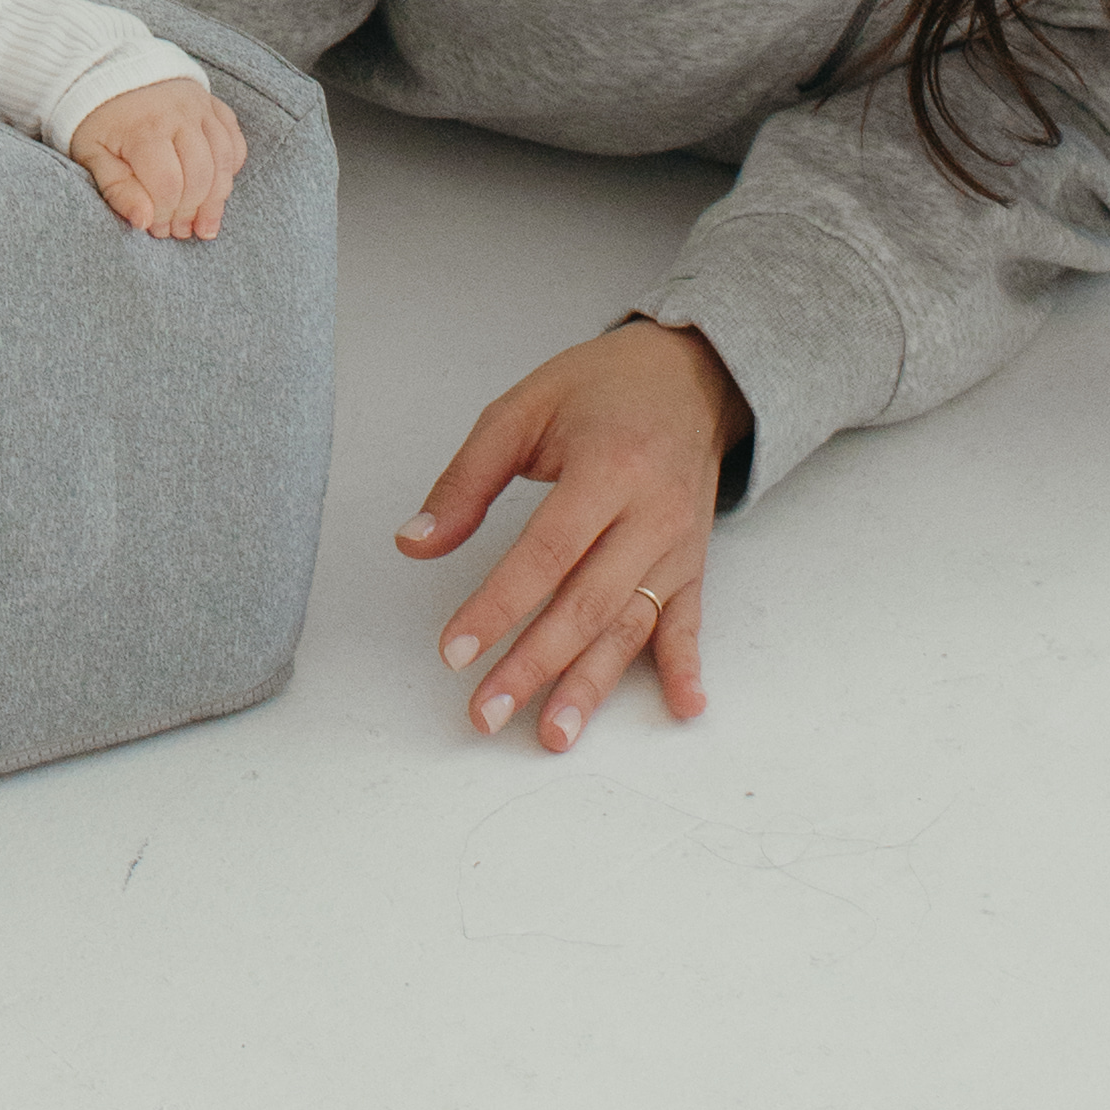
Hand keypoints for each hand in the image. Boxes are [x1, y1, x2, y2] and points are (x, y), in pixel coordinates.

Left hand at [70, 75, 245, 240]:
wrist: (110, 70)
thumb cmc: (98, 119)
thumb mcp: (92, 154)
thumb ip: (117, 189)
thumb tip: (143, 222)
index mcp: (145, 128)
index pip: (168, 185)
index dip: (165, 214)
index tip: (155, 228)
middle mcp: (179, 113)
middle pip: (201, 176)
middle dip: (192, 212)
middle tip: (179, 231)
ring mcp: (201, 106)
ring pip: (224, 161)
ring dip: (217, 199)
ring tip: (204, 224)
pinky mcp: (214, 104)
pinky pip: (235, 141)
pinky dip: (231, 168)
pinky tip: (217, 187)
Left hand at [396, 314, 742, 751]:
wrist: (690, 375)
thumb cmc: (600, 388)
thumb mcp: (522, 409)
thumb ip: (466, 480)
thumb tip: (414, 543)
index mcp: (607, 468)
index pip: (546, 552)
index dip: (498, 605)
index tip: (454, 651)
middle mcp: (650, 513)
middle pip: (587, 603)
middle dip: (534, 665)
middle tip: (485, 713)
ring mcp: (677, 544)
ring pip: (632, 625)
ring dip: (592, 685)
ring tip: (553, 734)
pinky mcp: (694, 562)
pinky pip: (690, 621)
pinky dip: (686, 665)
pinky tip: (683, 708)